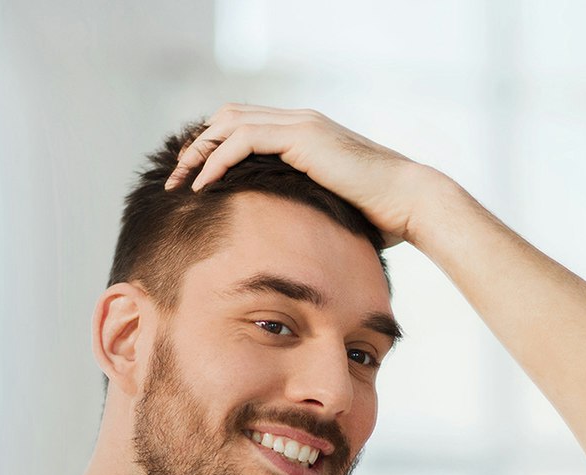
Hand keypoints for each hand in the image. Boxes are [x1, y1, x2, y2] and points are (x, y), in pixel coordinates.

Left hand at [164, 104, 423, 246]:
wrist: (410, 204)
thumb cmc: (378, 218)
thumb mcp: (328, 213)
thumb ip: (304, 213)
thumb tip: (287, 245)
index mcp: (304, 135)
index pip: (243, 127)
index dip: (212, 149)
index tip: (192, 182)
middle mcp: (298, 122)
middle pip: (228, 117)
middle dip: (197, 146)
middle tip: (175, 180)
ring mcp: (300, 125)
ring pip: (229, 122)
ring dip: (199, 151)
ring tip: (178, 183)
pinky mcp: (302, 138)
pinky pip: (243, 140)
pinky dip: (218, 160)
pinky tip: (203, 185)